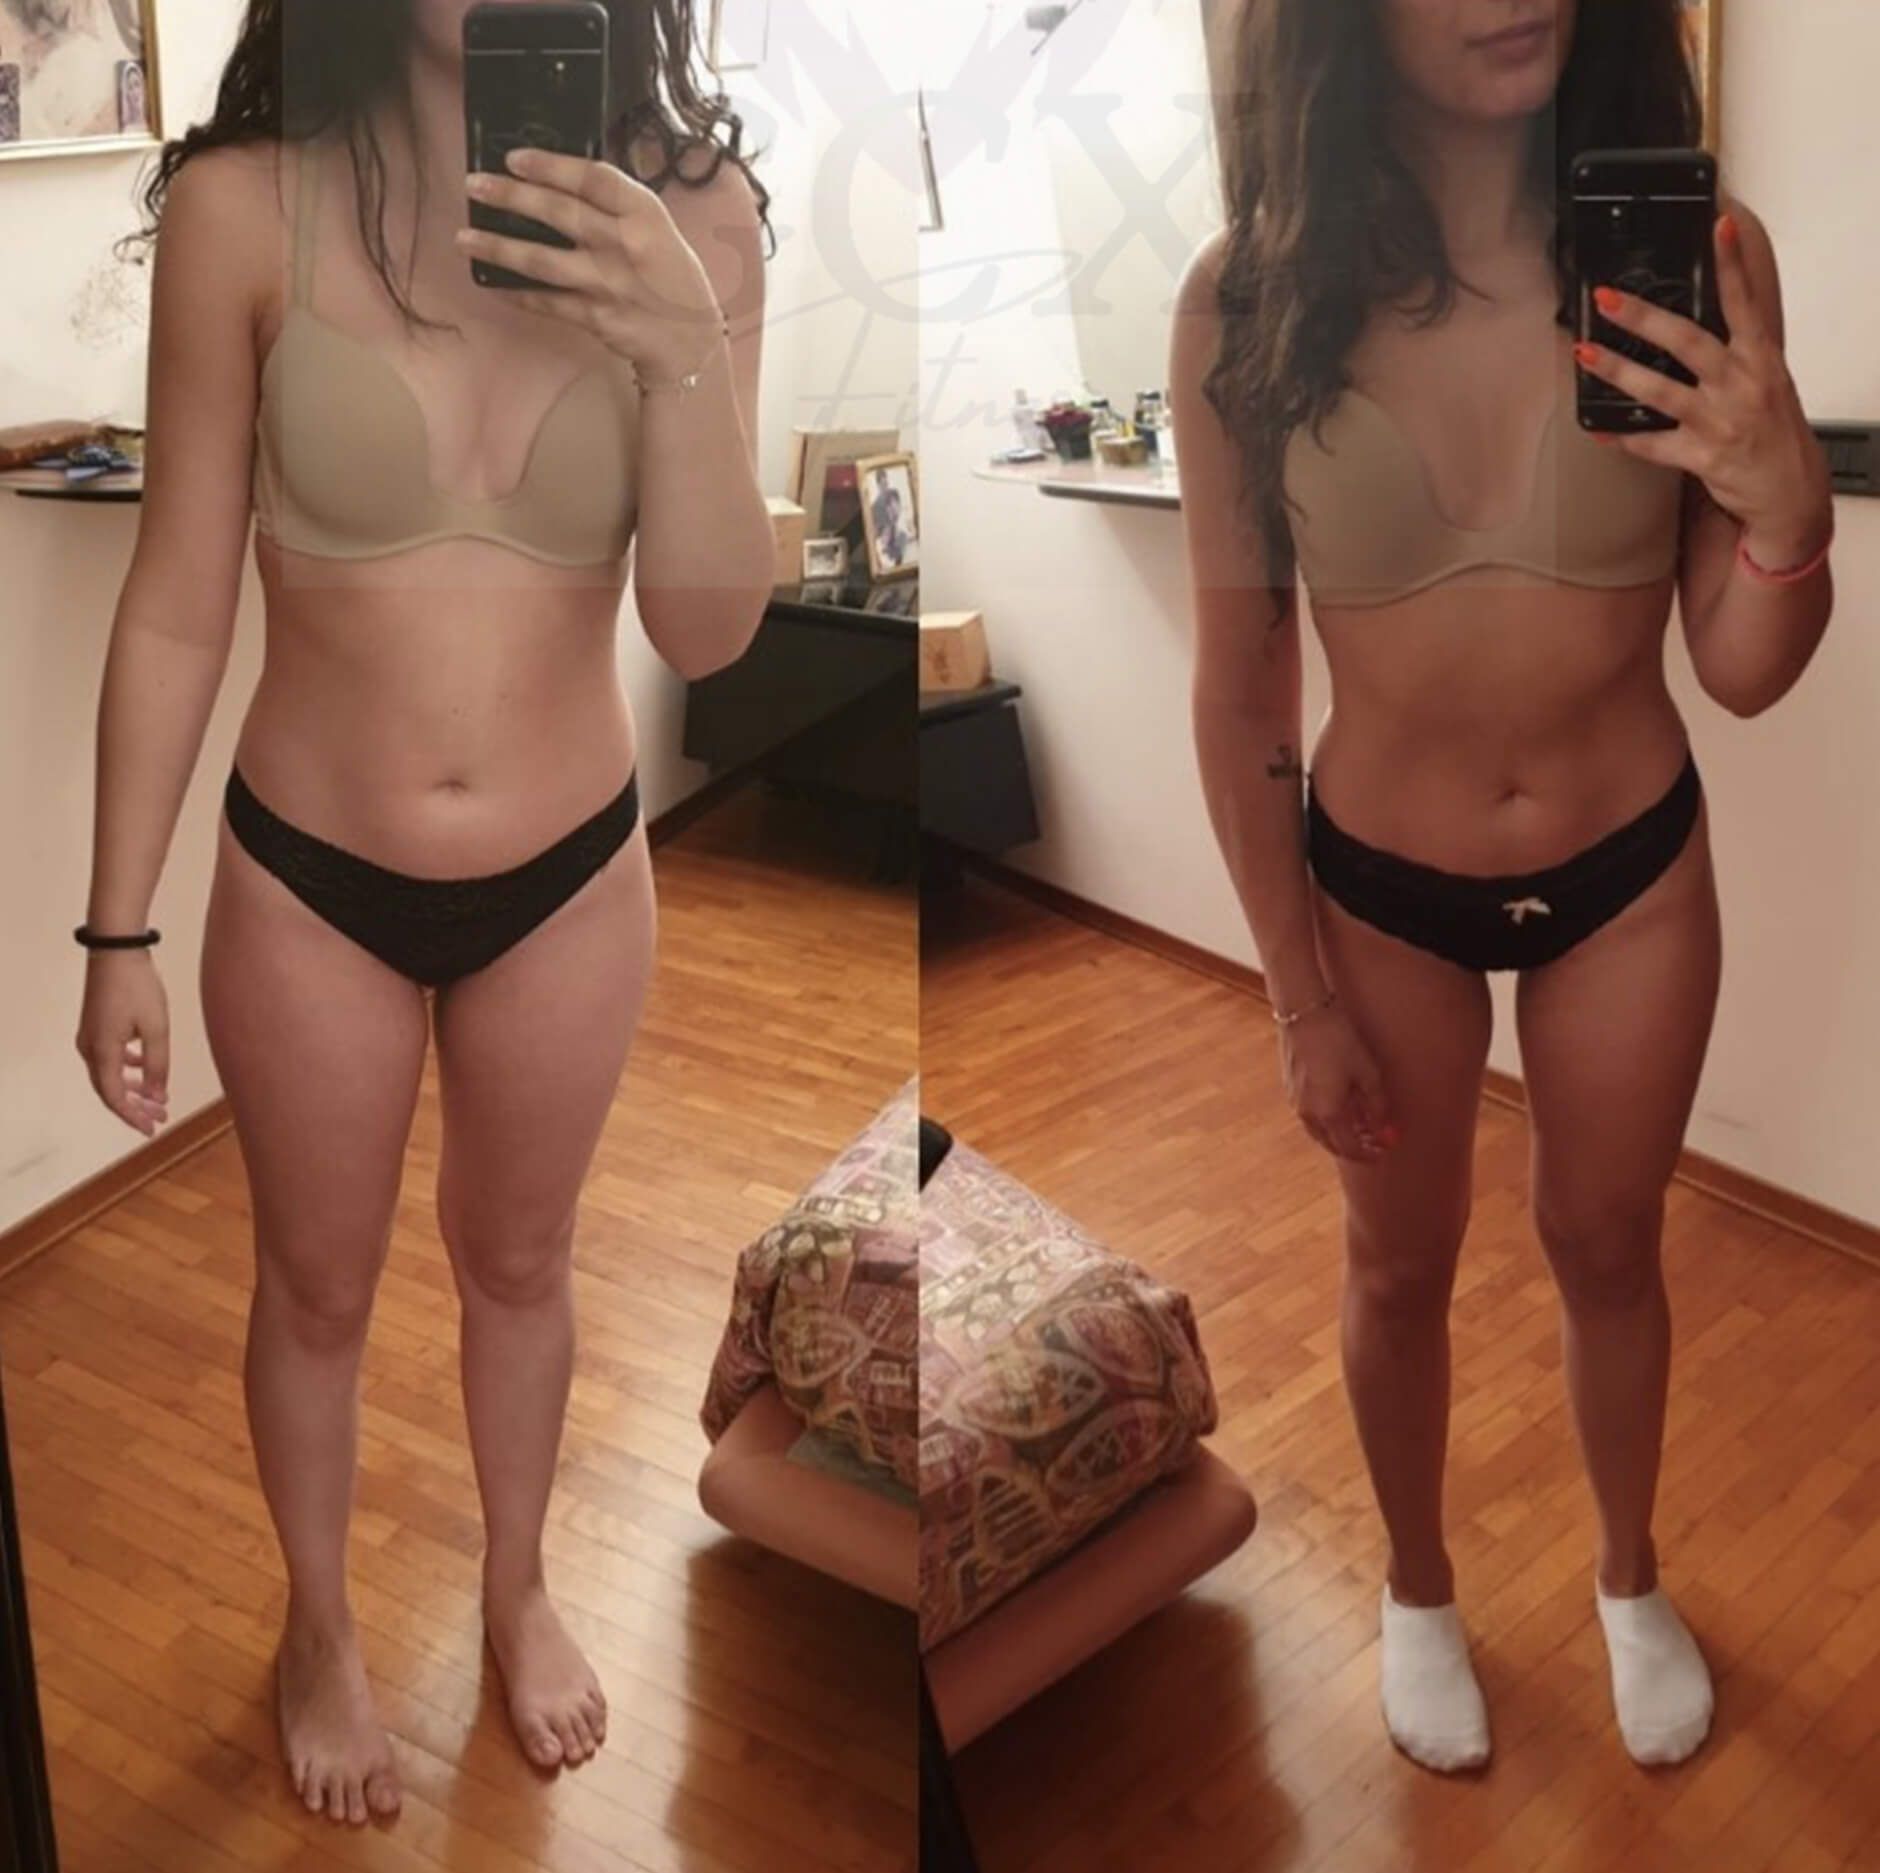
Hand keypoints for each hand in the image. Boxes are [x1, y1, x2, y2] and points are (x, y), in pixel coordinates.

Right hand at [76, 950, 169, 1136]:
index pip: (114, 1097)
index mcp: (102, 1051)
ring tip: (158, 1098)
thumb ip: (157, 1064)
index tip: (152, 1129)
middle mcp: (90, 1048)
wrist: (117, 951)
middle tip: (161, 1117)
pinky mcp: (96, 1026)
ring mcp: (90, 1036)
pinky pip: (110, 1057)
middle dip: (136, 1106)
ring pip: (110, 1074)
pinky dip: (128, 1068)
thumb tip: (157, 1096)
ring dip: (133, 1088)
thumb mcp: (156, 1028)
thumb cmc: (138, 987)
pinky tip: (145, 1068)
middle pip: (110, 1089)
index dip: (133, 1116)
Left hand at [458, 147, 728, 384]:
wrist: (690, 341)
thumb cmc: (672, 277)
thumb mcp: (657, 228)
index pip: (593, 178)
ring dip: (498, 248)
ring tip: (464, 238)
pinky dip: (518, 294)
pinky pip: (546, 302)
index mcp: (645, 215)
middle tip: (473, 186)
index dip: (549, 165)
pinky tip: (493, 284)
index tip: (514, 158)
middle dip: (510, 197)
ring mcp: (608, 284)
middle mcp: (625, 246)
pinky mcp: (596, 317)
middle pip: (558, 213)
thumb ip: (616, 207)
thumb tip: (558, 183)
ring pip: (541, 260)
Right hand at [1278, 1001, 1399, 1164]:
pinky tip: (1341, 1106)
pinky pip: (1311, 1116)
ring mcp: (1296, 1102)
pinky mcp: (1291, 1089)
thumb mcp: (1368, 1073)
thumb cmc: (1339, 1040)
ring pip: (1320, 1132)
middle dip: (1355, 1147)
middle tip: (1375, 1142)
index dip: (1369, 1155)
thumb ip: (1378, 1107)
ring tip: (1360, 1124)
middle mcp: (1309, 1114)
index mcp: (1329, 1114)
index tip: (1384, 1152)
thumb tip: (1385, 1130)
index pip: (1350, 1150)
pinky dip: (1328, 1120)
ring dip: (1340, 1134)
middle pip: (1333, 1145)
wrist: (1305, 1014)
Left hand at [1573, 213, 1832, 564]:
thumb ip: (1734, 352)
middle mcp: (1741, 385)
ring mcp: (1720, 422)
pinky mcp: (1702, 457)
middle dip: (1644, 317)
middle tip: (1607, 299)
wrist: (1789, 490)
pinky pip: (1652, 445)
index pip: (1745, 302)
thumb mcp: (1766, 380)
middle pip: (1688, 341)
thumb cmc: (1772, 430)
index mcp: (1761, 359)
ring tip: (1584, 353)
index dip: (1731, 264)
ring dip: (1618, 371)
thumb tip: (1689, 325)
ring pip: (1660, 391)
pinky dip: (1622, 437)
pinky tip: (1596, 428)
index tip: (1718, 225)